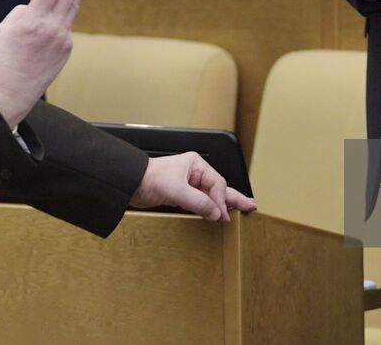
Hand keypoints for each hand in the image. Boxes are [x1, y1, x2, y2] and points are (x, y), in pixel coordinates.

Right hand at [0, 0, 98, 126]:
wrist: (12, 91)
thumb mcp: (4, 29)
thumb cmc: (4, 58)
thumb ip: (24, 12)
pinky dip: (58, 17)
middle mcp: (50, 28)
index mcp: (31, 22)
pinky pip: (63, 24)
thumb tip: (41, 5)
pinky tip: (47, 25)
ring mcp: (62, 38)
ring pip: (73, 5)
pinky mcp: (67, 47)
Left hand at [131, 152, 256, 221]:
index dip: (221, 201)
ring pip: (211, 196)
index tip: (223, 216)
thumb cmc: (149, 178)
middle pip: (219, 187)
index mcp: (196, 164)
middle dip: (234, 198)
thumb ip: (198, 202)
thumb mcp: (176, 190)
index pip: (216, 184)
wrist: (129, 184)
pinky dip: (210, 209)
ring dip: (223, 205)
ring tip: (241, 210)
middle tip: (250, 206)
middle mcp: (194, 173)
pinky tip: (218, 214)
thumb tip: (217, 213)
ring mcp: (189, 184)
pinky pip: (201, 203)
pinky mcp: (182, 195)